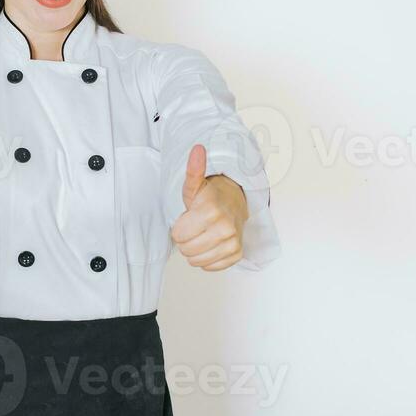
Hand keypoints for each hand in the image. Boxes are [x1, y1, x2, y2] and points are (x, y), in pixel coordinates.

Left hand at [171, 144, 248, 270]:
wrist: (235, 204)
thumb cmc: (209, 196)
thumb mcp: (195, 185)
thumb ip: (193, 170)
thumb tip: (197, 149)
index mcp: (211, 211)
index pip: (178, 236)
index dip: (178, 228)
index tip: (187, 218)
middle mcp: (225, 228)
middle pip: (186, 250)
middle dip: (185, 240)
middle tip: (194, 226)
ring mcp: (233, 242)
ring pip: (196, 261)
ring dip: (195, 250)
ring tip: (202, 234)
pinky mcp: (237, 254)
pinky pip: (210, 267)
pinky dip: (207, 258)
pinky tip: (211, 243)